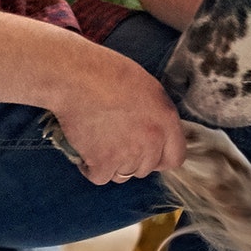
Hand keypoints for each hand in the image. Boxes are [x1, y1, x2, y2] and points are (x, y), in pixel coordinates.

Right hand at [49, 47, 186, 183]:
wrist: (76, 77)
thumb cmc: (106, 73)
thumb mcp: (146, 87)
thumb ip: (156, 114)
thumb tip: (154, 130)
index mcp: (166, 120)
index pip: (175, 157)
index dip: (159, 157)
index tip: (148, 153)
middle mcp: (151, 141)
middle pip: (145, 168)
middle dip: (132, 159)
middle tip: (115, 141)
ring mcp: (128, 154)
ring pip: (123, 175)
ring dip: (112, 165)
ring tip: (98, 143)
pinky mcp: (103, 162)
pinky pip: (100, 177)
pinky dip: (90, 168)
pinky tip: (85, 153)